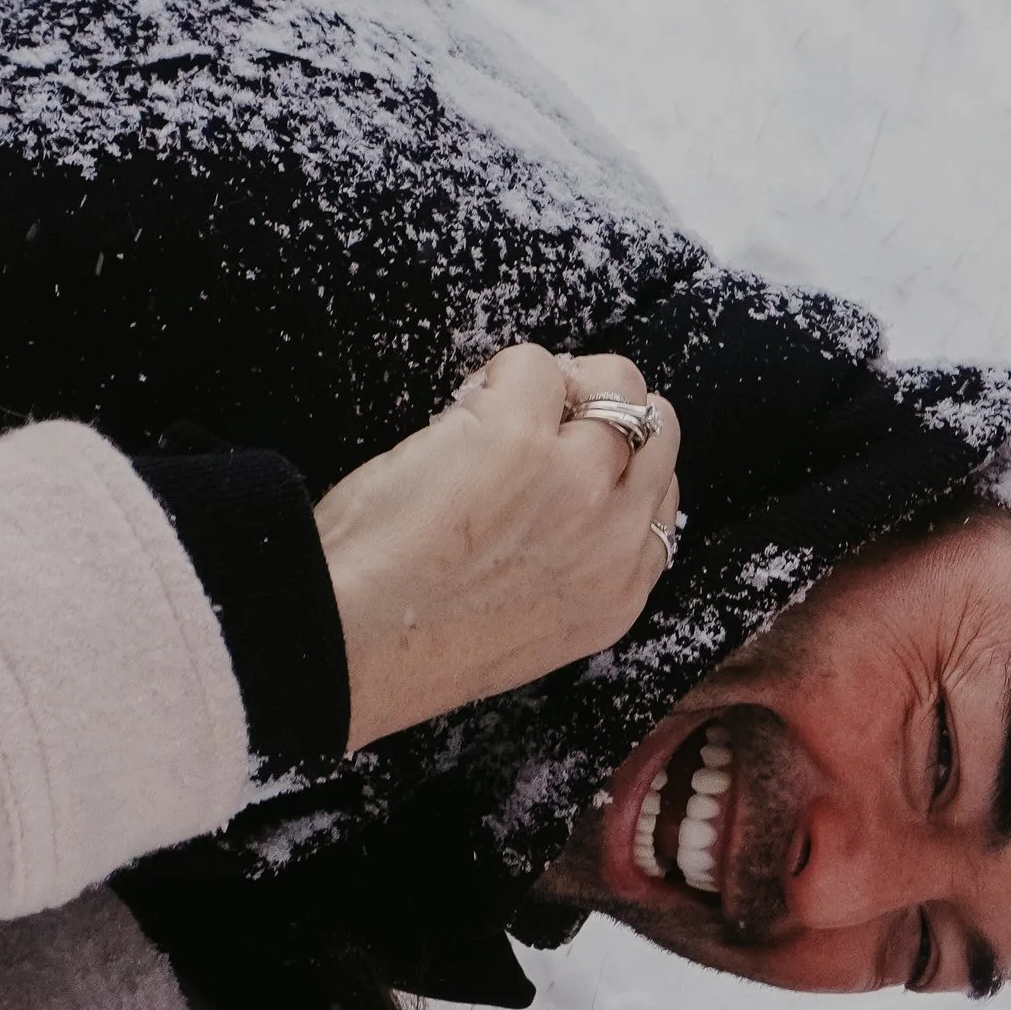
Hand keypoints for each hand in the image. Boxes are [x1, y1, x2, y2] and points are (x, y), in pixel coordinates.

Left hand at [314, 343, 683, 748]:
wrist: (347, 645)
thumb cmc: (407, 642)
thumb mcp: (526, 625)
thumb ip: (566, 566)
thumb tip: (559, 498)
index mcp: (616, 593)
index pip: (663, 499)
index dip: (619, 462)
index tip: (571, 456)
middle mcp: (615, 537)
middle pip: (656, 429)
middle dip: (605, 408)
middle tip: (540, 419)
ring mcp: (577, 480)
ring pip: (616, 384)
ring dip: (560, 382)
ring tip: (493, 413)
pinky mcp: (521, 434)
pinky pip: (535, 363)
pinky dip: (496, 375)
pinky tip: (453, 415)